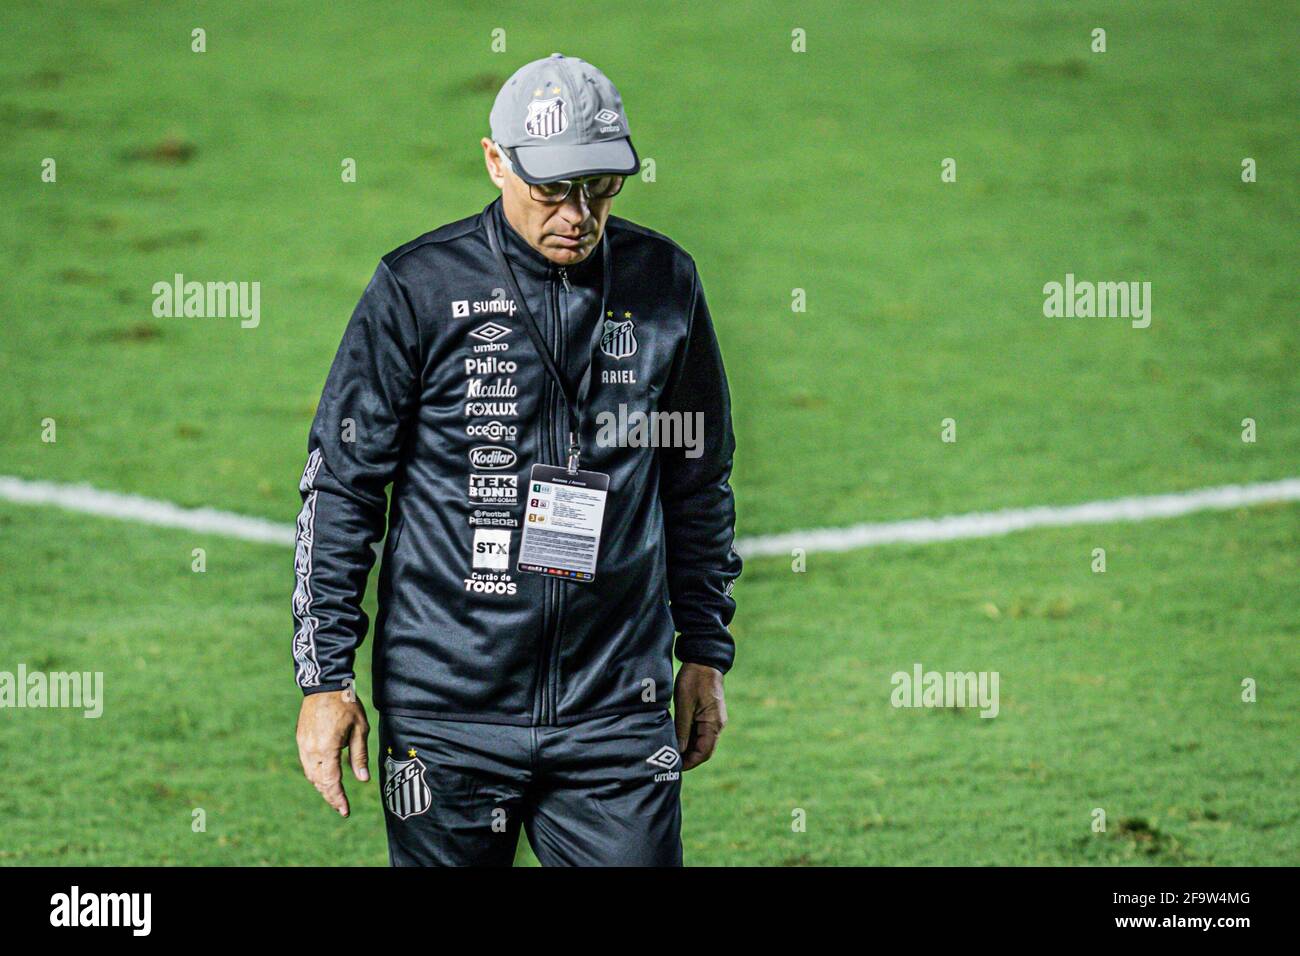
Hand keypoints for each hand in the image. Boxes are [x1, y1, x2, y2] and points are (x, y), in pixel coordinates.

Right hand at [296, 690, 369, 816]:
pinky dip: (315, 774)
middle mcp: (311, 750)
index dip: (338, 798)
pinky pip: (306, 763)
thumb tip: (362, 780)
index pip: (331, 782)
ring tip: (334, 795)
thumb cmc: (346, 704)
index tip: (345, 811)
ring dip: (321, 787)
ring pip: (310, 774)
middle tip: (341, 807)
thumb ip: (359, 755)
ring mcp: (303, 745)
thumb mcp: (360, 729)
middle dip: (330, 796)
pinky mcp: (301, 739)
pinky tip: (324, 777)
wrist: (324, 685)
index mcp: (326, 749)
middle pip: (319, 782)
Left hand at [673, 663, 727, 770]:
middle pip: (704, 750)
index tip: (675, 766)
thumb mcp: (684, 704)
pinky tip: (677, 739)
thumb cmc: (694, 680)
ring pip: (702, 742)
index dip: (690, 762)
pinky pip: (700, 732)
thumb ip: (682, 729)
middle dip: (689, 758)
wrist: (704, 661)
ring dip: (689, 749)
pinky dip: (690, 739)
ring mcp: (714, 720)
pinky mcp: (708, 714)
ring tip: (671, 752)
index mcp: (714, 724)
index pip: (704, 753)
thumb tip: (678, 751)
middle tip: (670, 762)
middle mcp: (717, 725)